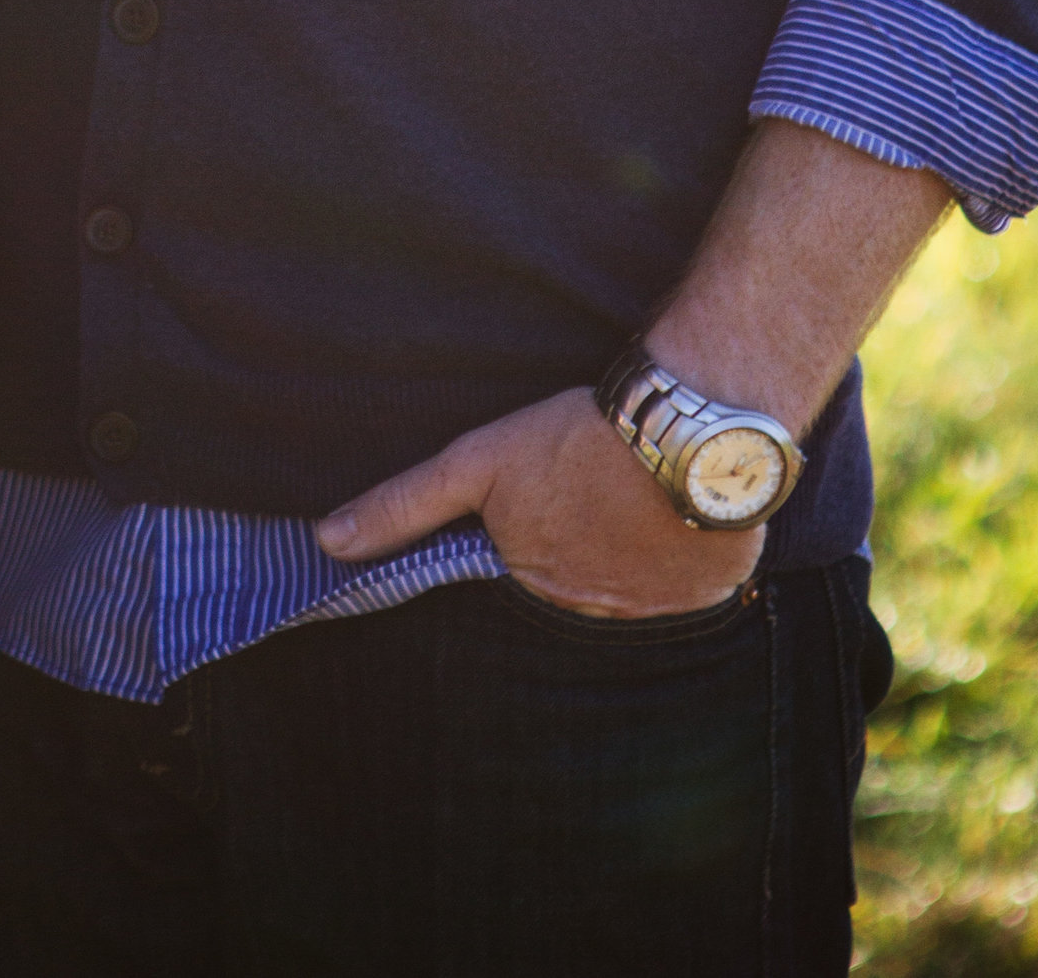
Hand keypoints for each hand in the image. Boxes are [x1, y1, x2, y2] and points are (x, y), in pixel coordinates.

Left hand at [315, 386, 761, 618]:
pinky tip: (678, 507)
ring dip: (633, 547)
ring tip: (636, 490)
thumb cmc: (576, 439)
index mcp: (535, 581)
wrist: (686, 428)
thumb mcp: (478, 461)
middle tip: (594, 484)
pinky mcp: (710, 591)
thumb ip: (405, 506)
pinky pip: (690, 582)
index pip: (523, 570)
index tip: (550, 497)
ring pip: (633, 580)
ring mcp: (655, 607)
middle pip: (577, 580)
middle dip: (581, 540)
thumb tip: (328, 542)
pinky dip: (684, 550)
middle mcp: (592, 609)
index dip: (532, 529)